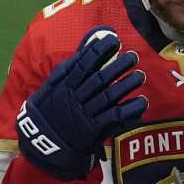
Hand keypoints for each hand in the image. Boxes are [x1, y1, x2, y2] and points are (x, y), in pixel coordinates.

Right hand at [17, 28, 147, 180]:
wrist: (42, 142)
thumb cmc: (51, 108)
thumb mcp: (53, 85)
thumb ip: (71, 66)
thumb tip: (89, 43)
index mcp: (64, 85)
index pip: (82, 65)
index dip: (97, 52)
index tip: (113, 40)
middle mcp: (75, 98)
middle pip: (99, 80)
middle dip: (117, 67)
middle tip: (133, 56)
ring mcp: (84, 114)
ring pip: (108, 97)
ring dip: (126, 86)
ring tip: (140, 76)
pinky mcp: (93, 129)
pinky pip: (113, 118)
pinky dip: (129, 110)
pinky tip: (142, 101)